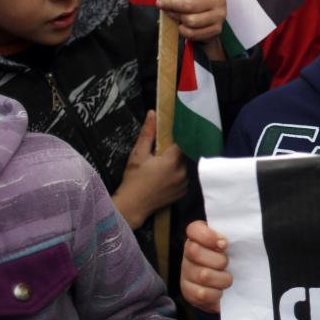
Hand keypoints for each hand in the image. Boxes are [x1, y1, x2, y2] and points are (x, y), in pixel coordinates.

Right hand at [112, 110, 187, 228]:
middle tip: (165, 149)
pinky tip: (168, 174)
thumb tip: (152, 113)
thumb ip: (147, 134)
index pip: (183, 141)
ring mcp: (185, 183)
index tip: (173, 131)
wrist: (133, 206)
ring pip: (186, 165)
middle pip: (185, 153)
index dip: (179, 135)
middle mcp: (183, 171)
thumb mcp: (138, 154)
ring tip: (165, 162)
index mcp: (173, 161)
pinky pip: (186, 176)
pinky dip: (179, 173)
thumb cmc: (133, 179)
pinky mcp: (184, 191)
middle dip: (177, 149)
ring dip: (179, 161)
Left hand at [149, 0, 227, 48]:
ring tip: (174, 15)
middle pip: (188, 5)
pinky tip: (182, 25)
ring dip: (177, 19)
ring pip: (190, 21)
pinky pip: (193, 33)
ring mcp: (220, 15)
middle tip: (163, 5)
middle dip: (171, 6)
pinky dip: (183, 31)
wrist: (205, 18)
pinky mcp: (217, 30)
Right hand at [181, 220, 232, 312]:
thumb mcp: (232, 246)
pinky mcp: (187, 291)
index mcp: (198, 237)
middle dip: (218, 260)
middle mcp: (188, 253)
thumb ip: (230, 238)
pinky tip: (219, 291)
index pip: (194, 229)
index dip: (208, 236)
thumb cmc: (231, 261)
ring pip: (202, 275)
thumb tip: (228, 239)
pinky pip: (202, 293)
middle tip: (227, 264)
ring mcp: (185, 272)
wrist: (224, 288)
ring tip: (227, 279)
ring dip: (221, 279)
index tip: (224, 244)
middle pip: (195, 251)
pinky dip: (215, 294)